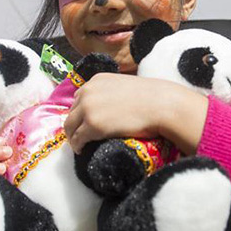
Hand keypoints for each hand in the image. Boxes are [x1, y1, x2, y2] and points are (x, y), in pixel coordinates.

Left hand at [64, 73, 208, 155]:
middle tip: (81, 136)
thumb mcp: (125, 85)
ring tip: (80, 145)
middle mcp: (88, 92)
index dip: (81, 111)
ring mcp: (88, 109)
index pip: (78, 97)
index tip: (84, 121)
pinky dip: (78, 146)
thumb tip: (110, 107)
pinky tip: (83, 150)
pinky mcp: (92, 126)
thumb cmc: (151, 97)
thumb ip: (112, 92)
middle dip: (75, 124)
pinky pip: (77, 139)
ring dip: (74, 137)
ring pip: (70, 126)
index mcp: (96, 80)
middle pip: (72, 112)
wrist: (161, 105)